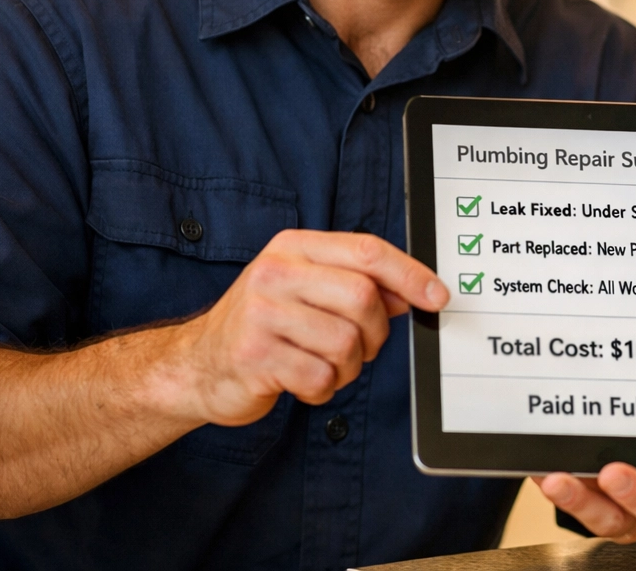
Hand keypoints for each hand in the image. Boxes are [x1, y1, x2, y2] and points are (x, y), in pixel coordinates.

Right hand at [161, 230, 447, 425]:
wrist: (197, 365)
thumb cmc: (264, 325)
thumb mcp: (307, 290)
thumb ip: (358, 284)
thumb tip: (416, 291)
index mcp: (294, 248)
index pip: (367, 251)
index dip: (410, 275)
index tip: (438, 297)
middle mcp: (275, 273)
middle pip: (362, 299)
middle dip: (375, 333)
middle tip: (361, 347)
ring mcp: (261, 314)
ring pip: (346, 342)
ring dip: (348, 366)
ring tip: (324, 364)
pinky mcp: (253, 356)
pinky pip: (320, 377)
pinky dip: (323, 387)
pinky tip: (302, 381)